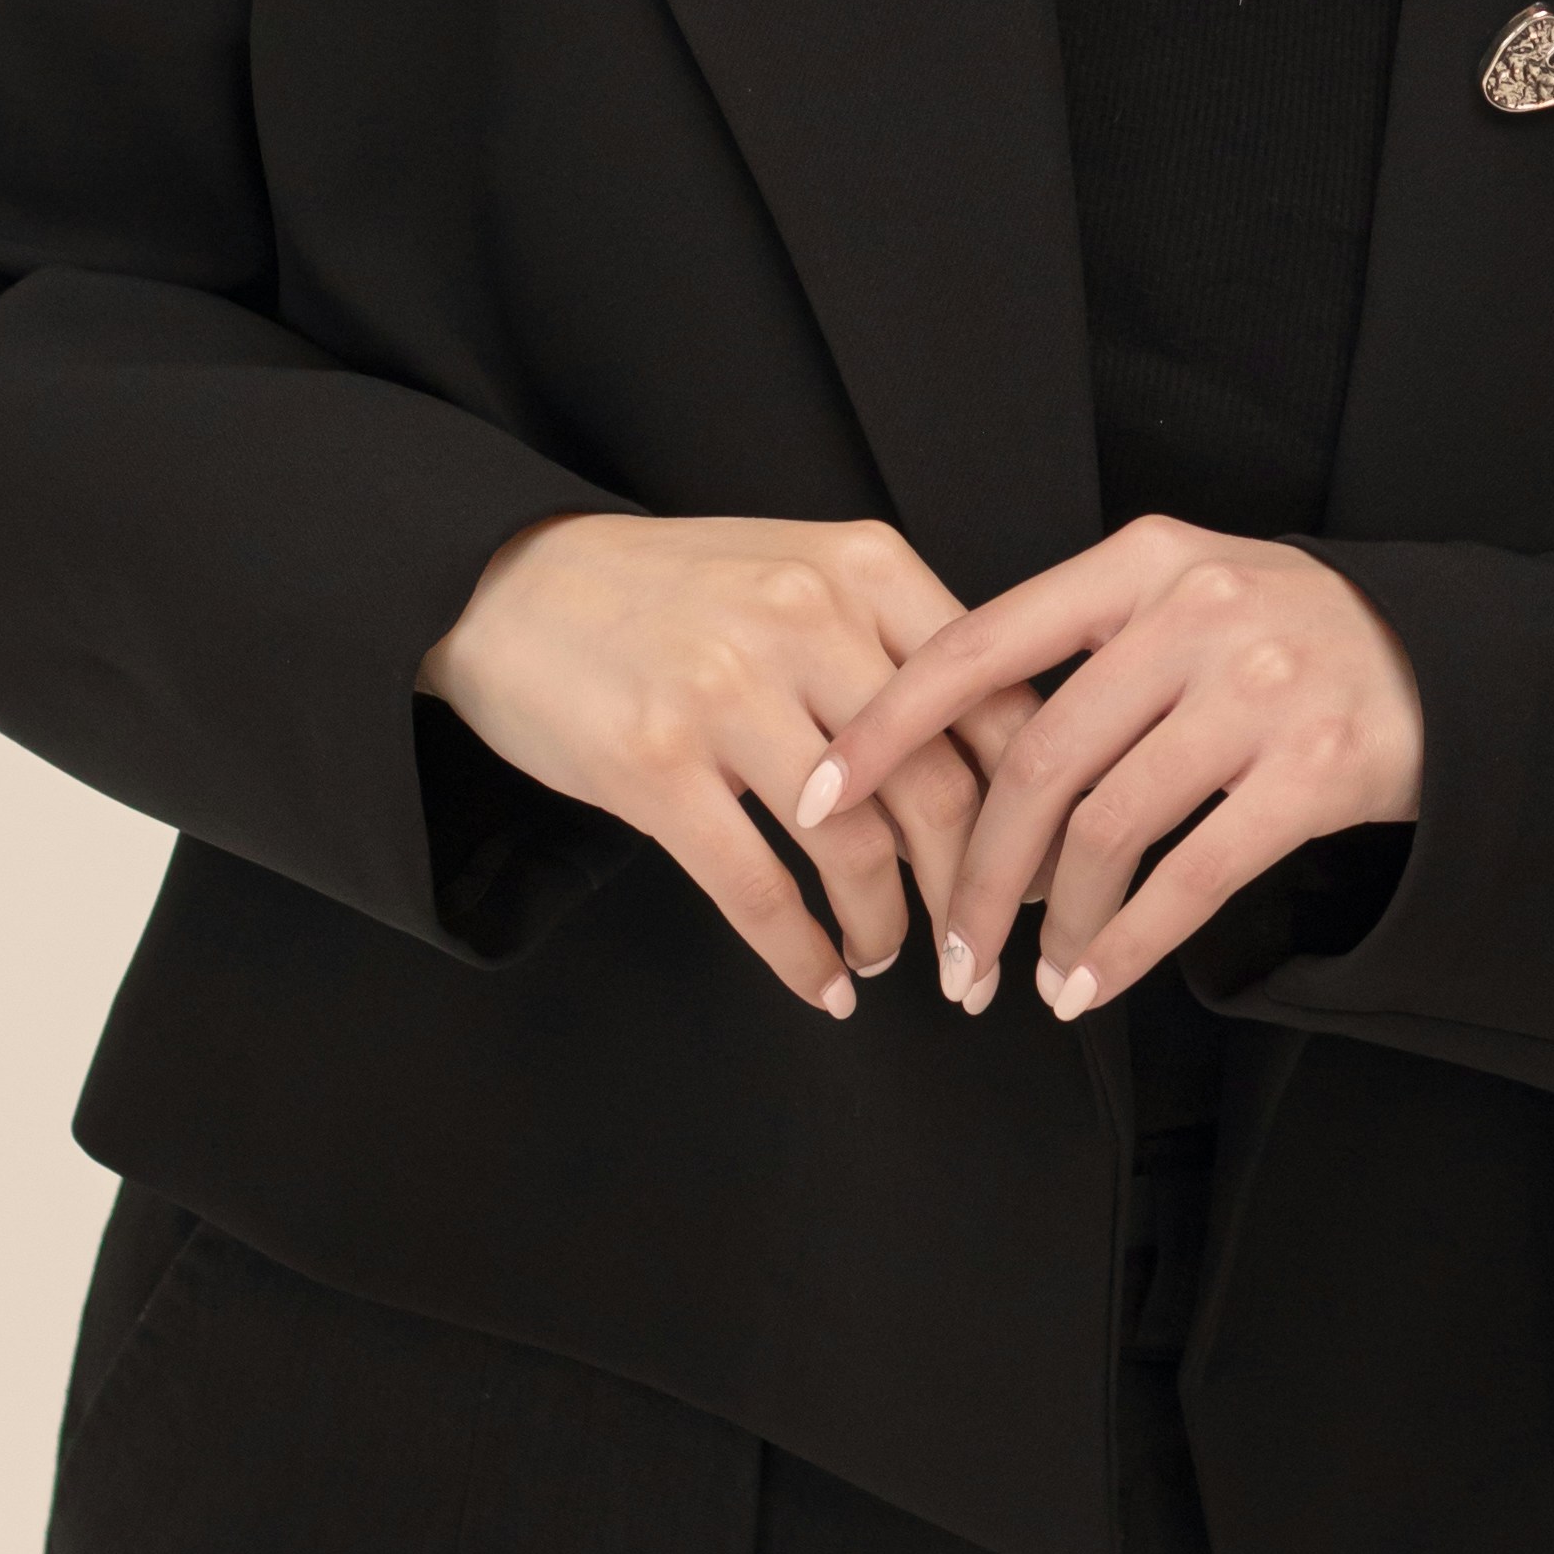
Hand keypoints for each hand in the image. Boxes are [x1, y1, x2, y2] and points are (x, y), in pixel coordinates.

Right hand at [418, 510, 1015, 1011]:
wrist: (506, 583)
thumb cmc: (674, 594)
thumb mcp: (804, 578)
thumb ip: (899, 648)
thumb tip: (1007, 764)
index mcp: (869, 568)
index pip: (999, 704)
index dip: (1038, 809)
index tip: (1047, 874)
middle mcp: (809, 620)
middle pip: (945, 787)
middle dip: (979, 894)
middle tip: (984, 952)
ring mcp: (727, 689)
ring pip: (859, 848)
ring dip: (888, 928)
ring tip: (888, 956)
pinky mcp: (653, 761)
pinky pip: (758, 889)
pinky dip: (803, 955)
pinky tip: (823, 984)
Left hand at [797, 520, 1423, 1021]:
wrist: (1451, 664)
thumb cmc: (1289, 641)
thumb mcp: (1185, 596)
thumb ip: (1083, 646)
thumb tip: (944, 744)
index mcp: (1143, 561)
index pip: (981, 641)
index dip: (889, 725)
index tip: (820, 795)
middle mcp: (1198, 613)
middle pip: (1039, 760)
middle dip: (975, 873)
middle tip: (949, 948)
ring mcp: (1262, 689)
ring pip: (1108, 827)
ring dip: (1055, 924)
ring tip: (1034, 978)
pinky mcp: (1316, 770)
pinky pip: (1193, 876)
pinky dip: (1130, 944)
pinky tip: (1096, 984)